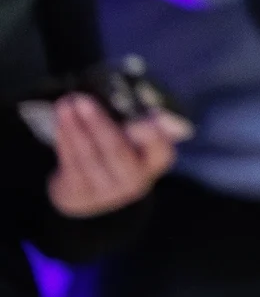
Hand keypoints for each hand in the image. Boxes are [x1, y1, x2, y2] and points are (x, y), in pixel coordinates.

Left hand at [46, 94, 185, 217]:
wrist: (95, 193)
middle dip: (98, 123)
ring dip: (74, 129)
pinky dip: (64, 142)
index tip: (140, 118)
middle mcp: (135, 181)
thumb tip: (138, 107)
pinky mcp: (79, 197)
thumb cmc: (120, 151)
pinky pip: (70, 165)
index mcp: (155, 162)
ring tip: (64, 106)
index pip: (160, 149)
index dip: (150, 136)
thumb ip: (137, 119)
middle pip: (116, 150)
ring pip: (88, 157)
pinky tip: (61, 125)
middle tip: (82, 100)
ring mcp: (106, 193)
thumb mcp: (135, 136)